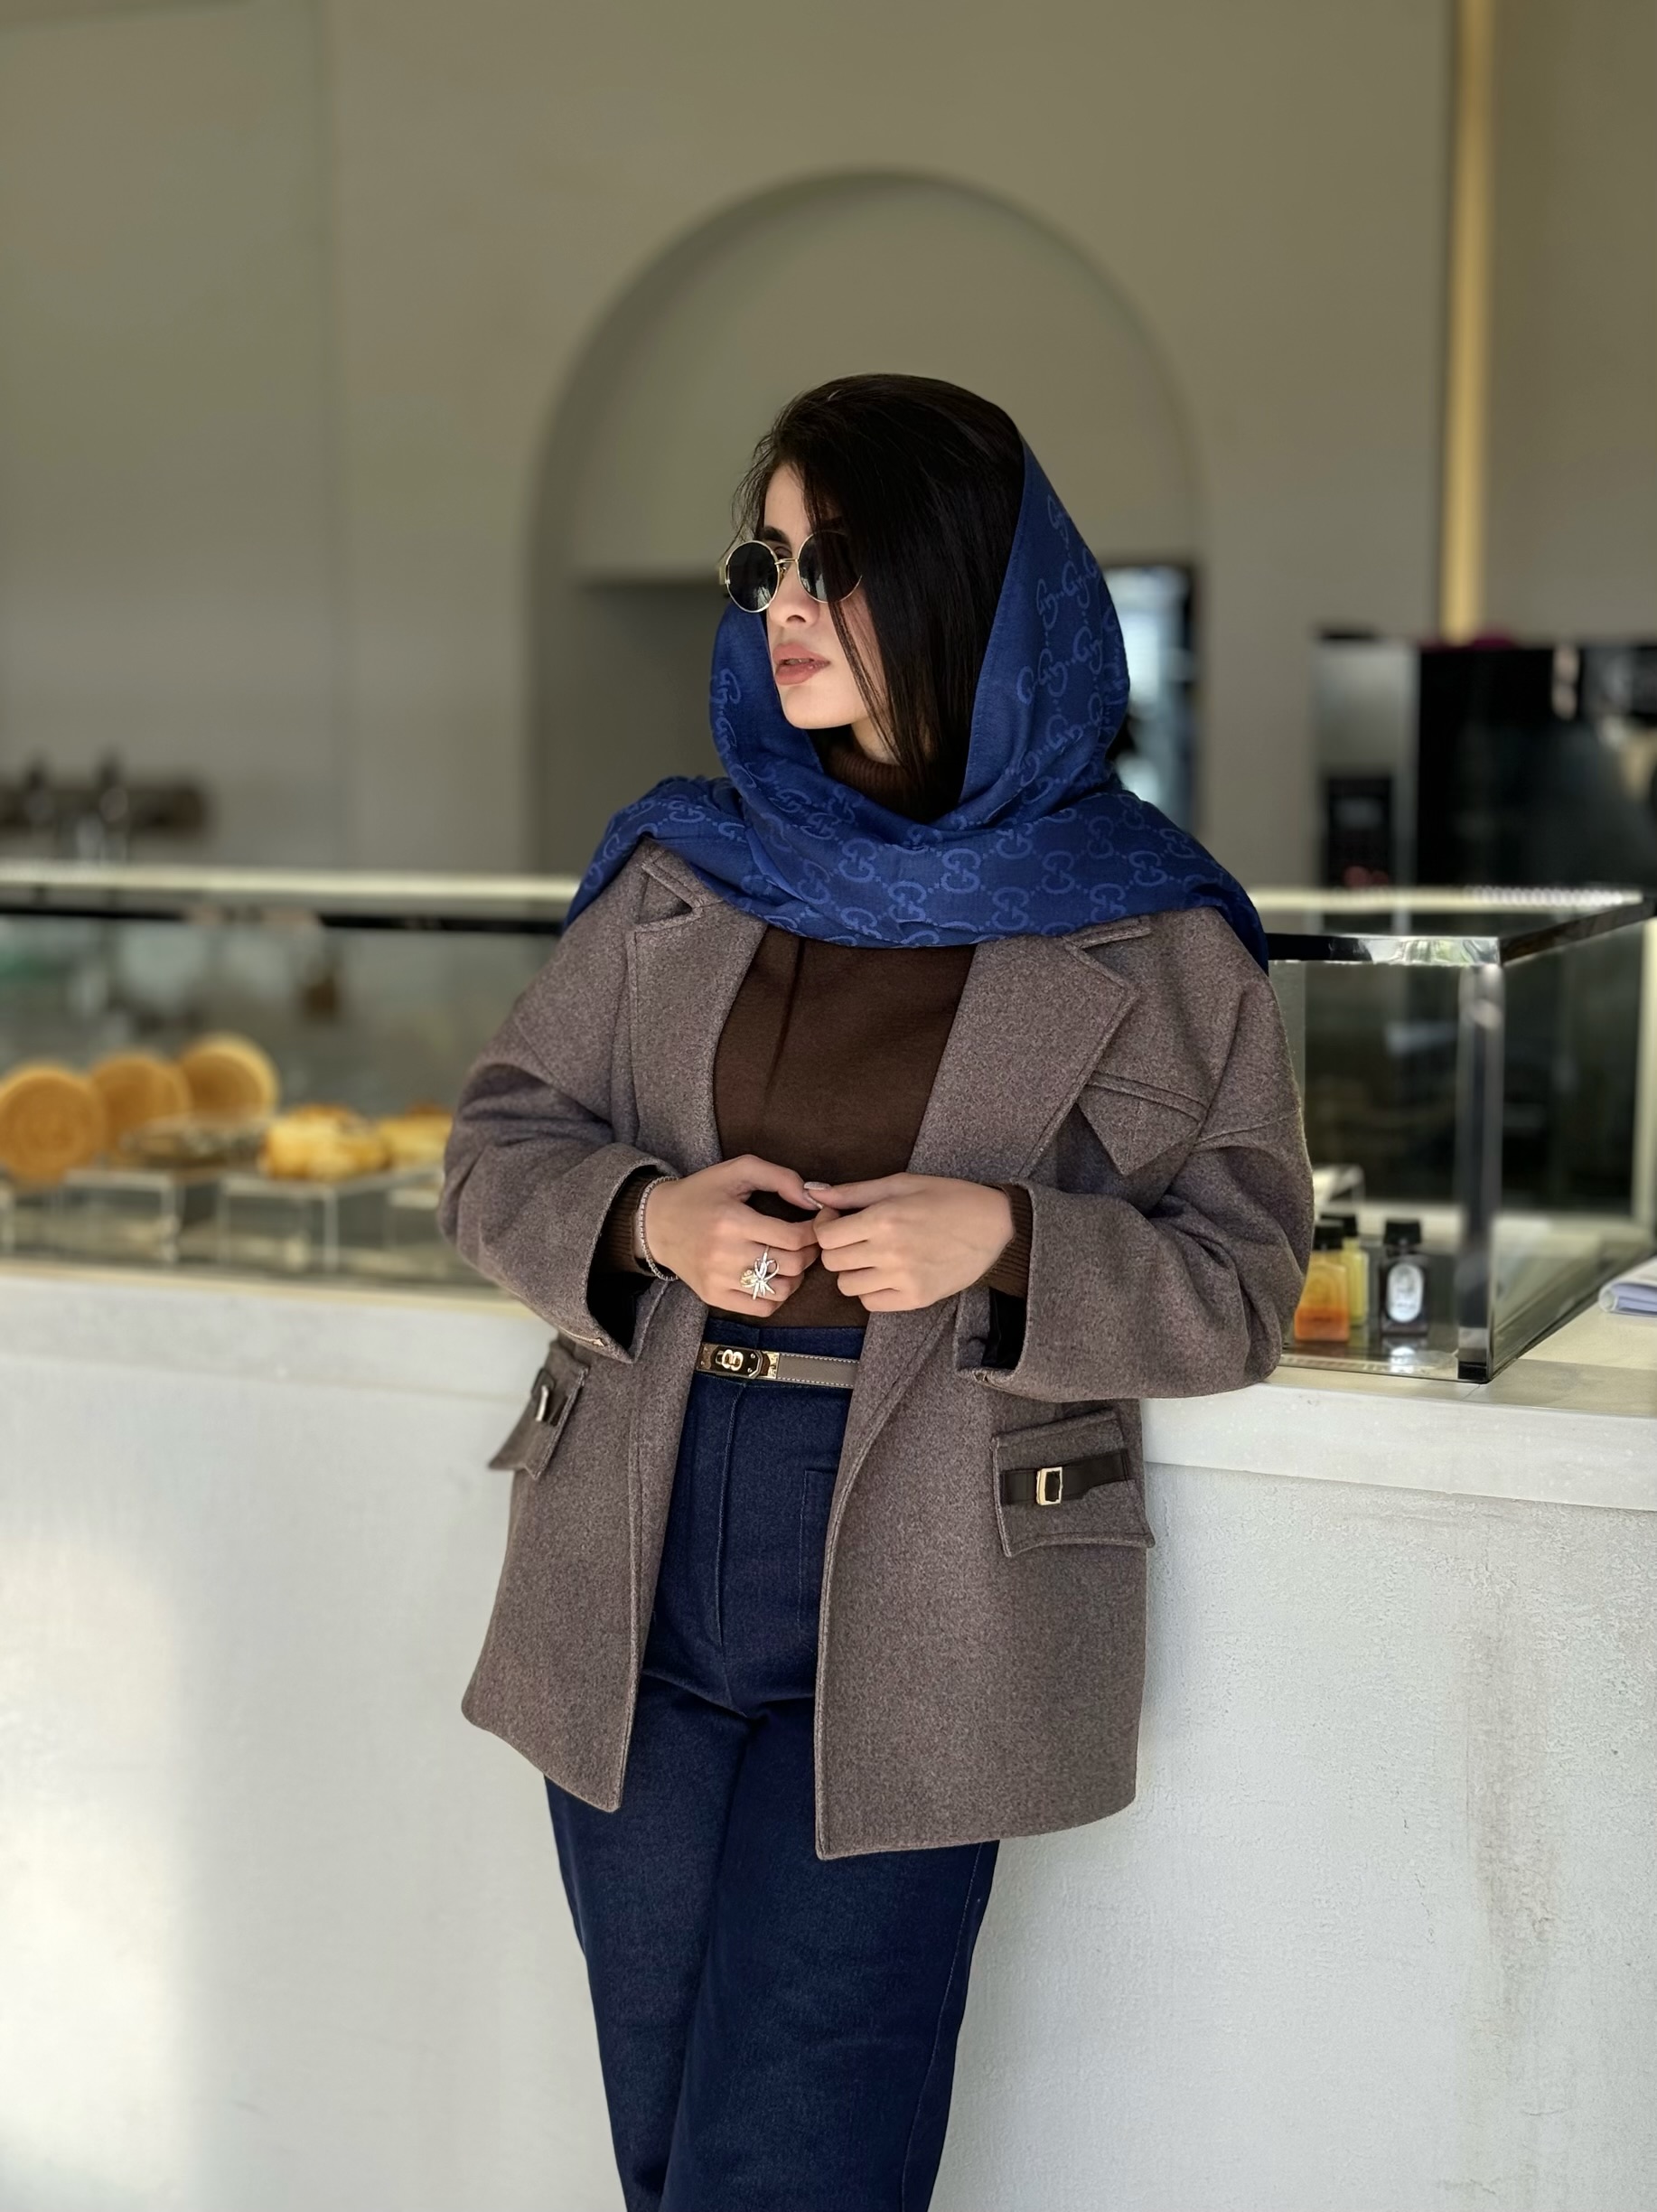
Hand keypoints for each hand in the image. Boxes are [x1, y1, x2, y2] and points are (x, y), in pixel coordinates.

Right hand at [644, 1155, 823, 1313]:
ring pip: (782, 1290)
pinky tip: (773, 1278)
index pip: (792, 1237)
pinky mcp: (714, 1297)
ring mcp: (718, 1280)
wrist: (656, 1223)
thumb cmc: (702, 1193)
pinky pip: (762, 1309)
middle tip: (807, 1241)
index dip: (814, 1231)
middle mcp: (725, 1254)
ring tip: (790, 1260)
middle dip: (809, 1252)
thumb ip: (781, 1178)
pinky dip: (777, 1296)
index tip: (815, 1223)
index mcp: (732, 1221)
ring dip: (796, 1276)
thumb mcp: (738, 1170)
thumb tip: (813, 1201)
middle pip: (791, 1264)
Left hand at [801, 1174, 1013, 1312]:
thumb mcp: (902, 1183)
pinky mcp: (916, 1298)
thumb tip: (815, 1193)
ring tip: (873, 1256)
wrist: (997, 1227)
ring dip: (853, 1271)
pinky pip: (871, 1304)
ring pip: (847, 1286)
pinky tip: (886, 1275)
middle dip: (837, 1248)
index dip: (825, 1227)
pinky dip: (871, 1291)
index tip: (839, 1220)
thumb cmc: (950, 1198)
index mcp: (884, 1218)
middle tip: (855, 1238)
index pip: (826, 1236)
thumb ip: (855, 1192)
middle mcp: (890, 1251)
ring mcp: (903, 1278)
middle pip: (833, 1261)